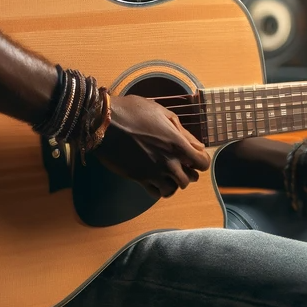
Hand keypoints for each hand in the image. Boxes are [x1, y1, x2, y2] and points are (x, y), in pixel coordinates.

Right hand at [96, 94, 210, 198]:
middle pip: (189, 179)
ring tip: (167, 173)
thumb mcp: (163, 113)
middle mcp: (168, 162)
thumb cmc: (133, 111)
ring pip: (173, 189)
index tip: (194, 155)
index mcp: (177, 144)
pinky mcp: (139, 179)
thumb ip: (182, 131)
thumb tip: (197, 145)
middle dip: (187, 171)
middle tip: (180, 163)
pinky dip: (159, 189)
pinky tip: (155, 179)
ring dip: (173, 182)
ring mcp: (153, 173)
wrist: (104, 123)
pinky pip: (156, 194)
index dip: (201, 160)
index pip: (202, 163)